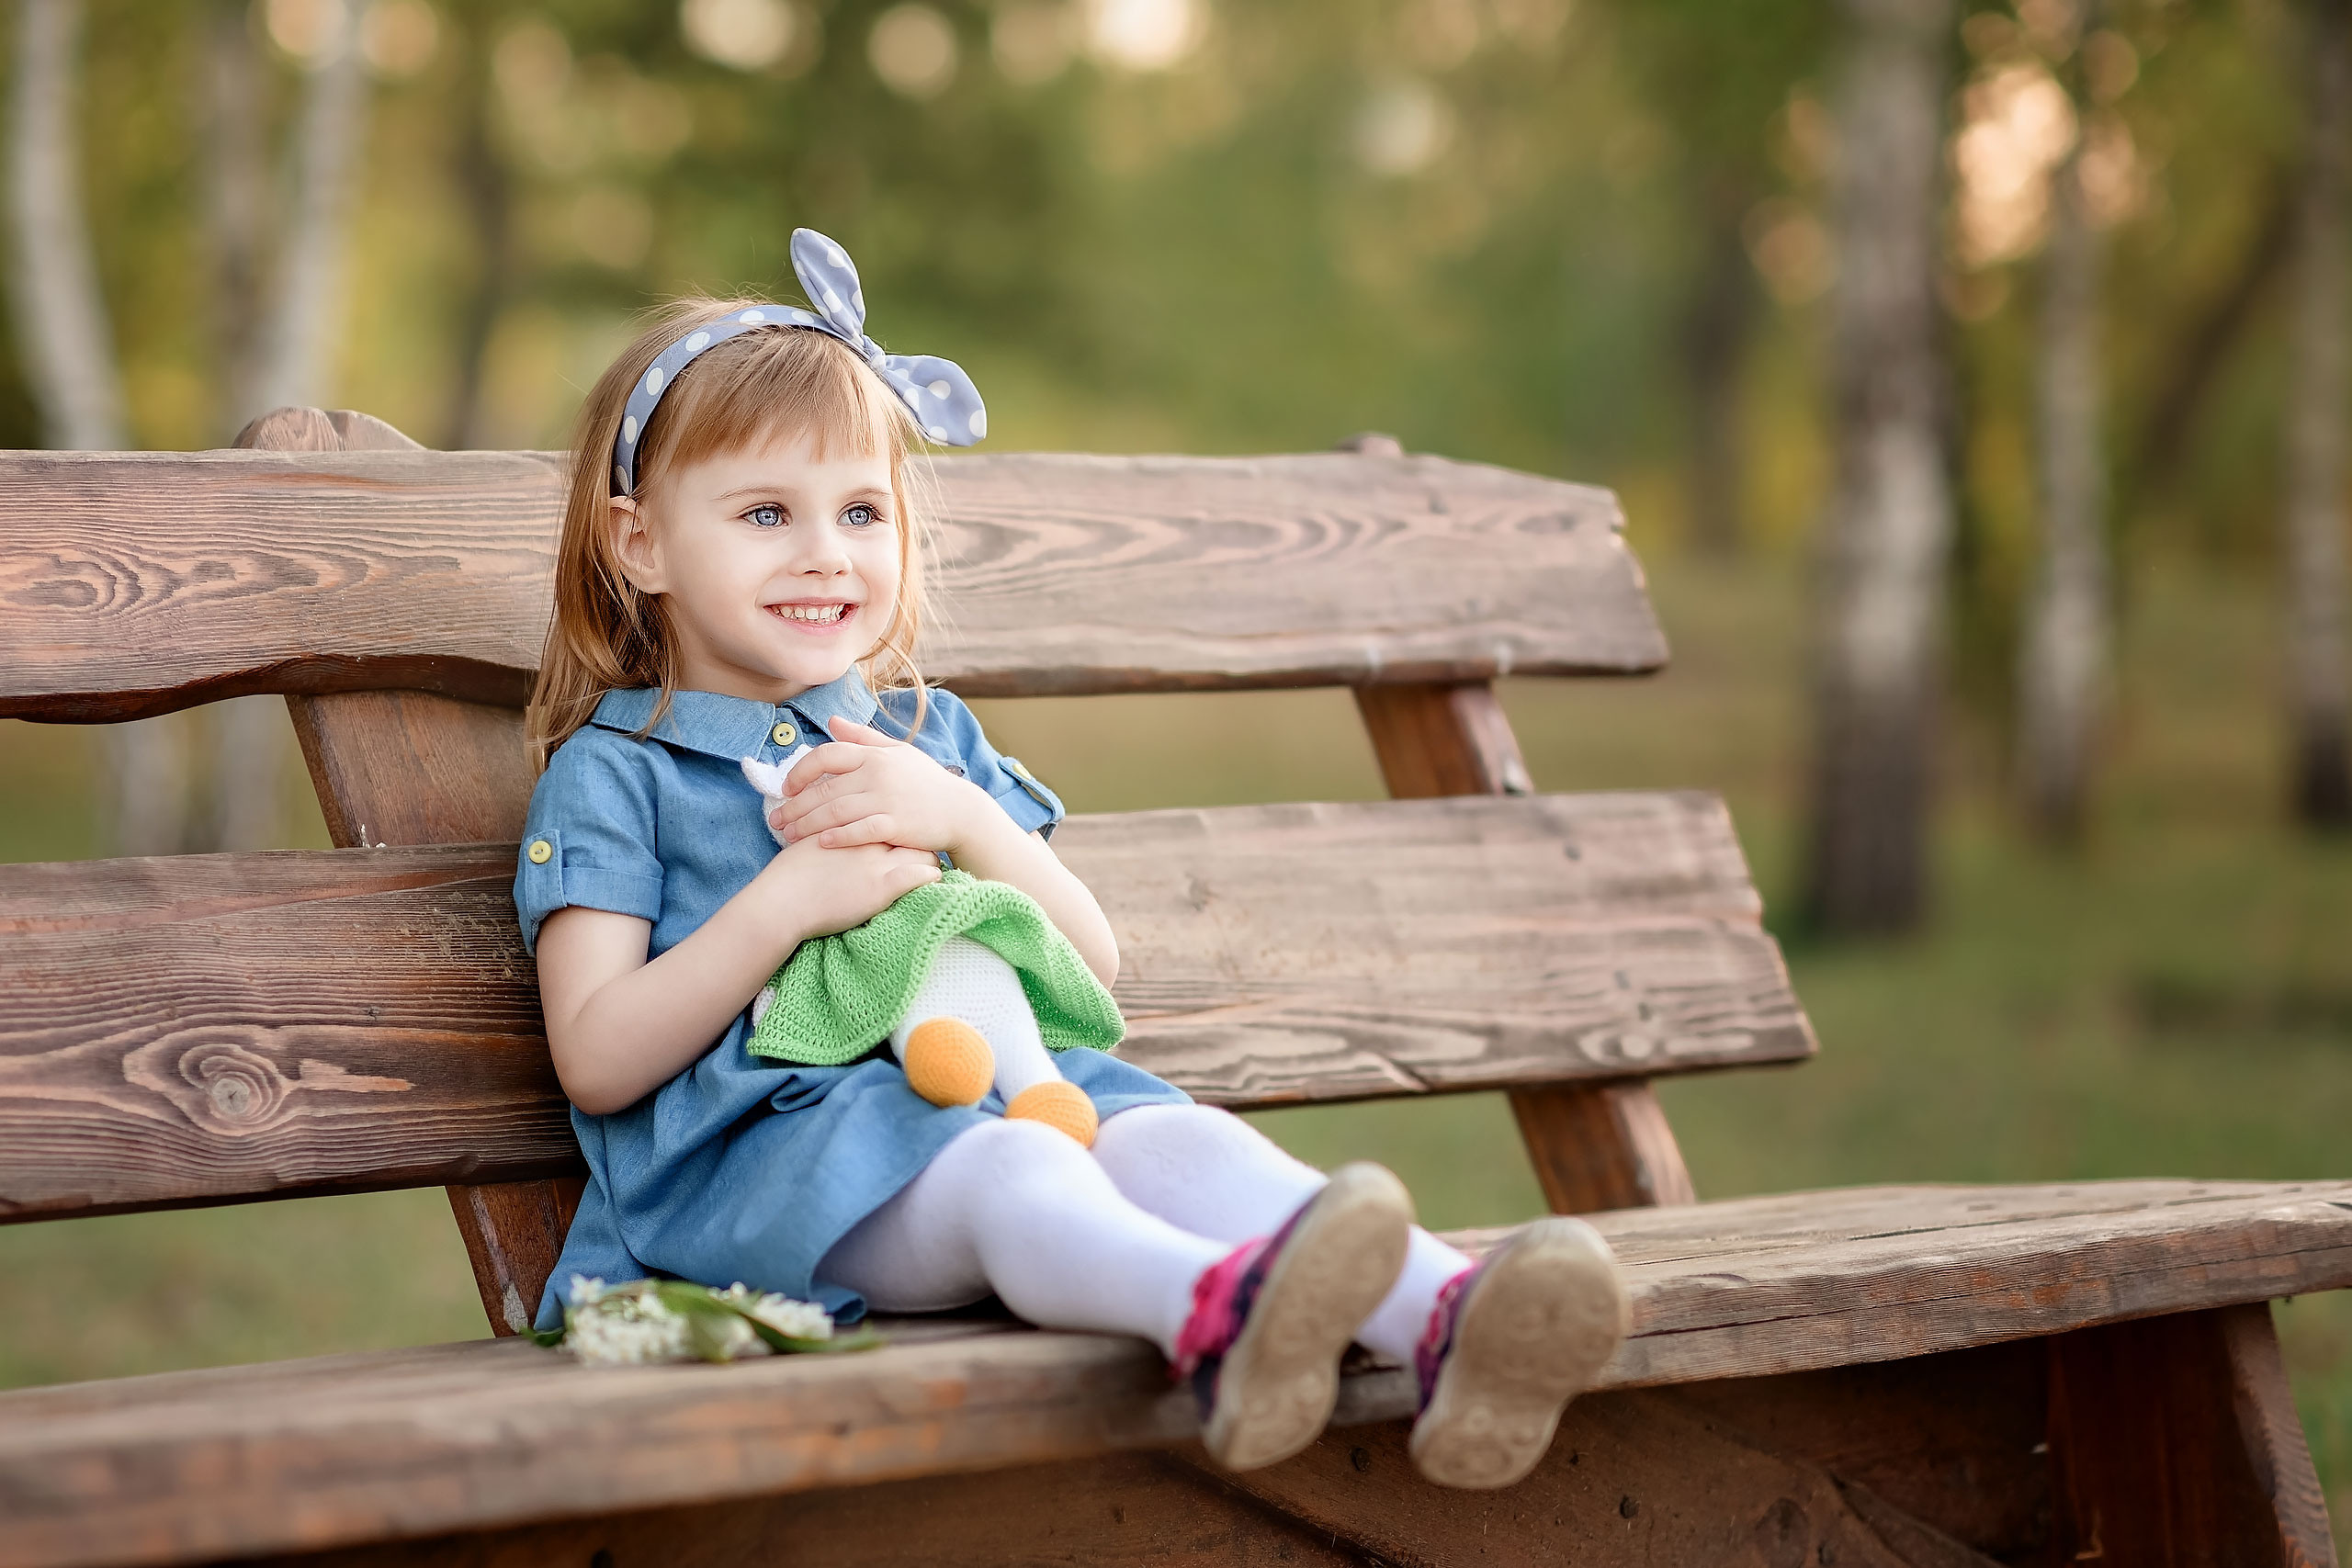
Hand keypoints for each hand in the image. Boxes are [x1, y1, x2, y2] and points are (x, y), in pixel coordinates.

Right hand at [757, 833, 941, 939]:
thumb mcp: (810, 840)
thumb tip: (835, 828)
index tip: (906, 827)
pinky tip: (933, 880)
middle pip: (911, 829)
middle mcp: (870, 838)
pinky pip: (921, 876)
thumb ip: (829, 829)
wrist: (784, 901)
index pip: (889, 812)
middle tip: (926, 840)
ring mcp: (879, 861)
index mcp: (853, 826)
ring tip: (931, 861)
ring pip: (922, 851)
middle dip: (921, 835)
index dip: (901, 819)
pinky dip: (930, 876)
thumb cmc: (790, 873)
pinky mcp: (884, 887)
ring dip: (929, 856)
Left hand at [767, 715, 990, 853]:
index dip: (800, 772)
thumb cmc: (926, 782)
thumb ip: (863, 737)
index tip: (786, 788)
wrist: (960, 811)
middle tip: (776, 821)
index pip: (825, 755)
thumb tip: (832, 721)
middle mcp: (877, 774)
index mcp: (874, 755)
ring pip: (835, 812)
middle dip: (794, 807)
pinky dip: (838, 837)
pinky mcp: (896, 825)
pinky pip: (859, 831)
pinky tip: (821, 844)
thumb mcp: (898, 752)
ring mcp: (886, 800)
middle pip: (823, 790)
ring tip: (789, 836)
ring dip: (807, 825)